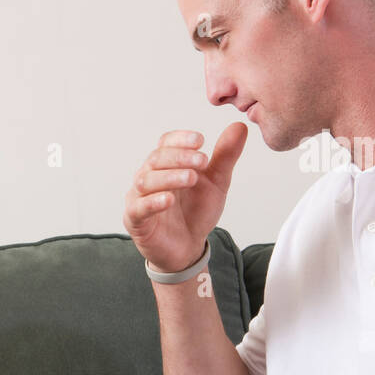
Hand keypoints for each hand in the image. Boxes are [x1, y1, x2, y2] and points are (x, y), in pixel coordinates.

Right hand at [123, 124, 246, 271]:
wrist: (187, 247)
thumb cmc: (196, 212)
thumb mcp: (216, 182)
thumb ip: (225, 156)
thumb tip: (240, 127)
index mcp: (165, 164)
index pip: (166, 143)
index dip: (180, 139)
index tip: (200, 140)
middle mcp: (148, 177)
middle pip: (156, 159)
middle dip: (180, 157)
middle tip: (202, 160)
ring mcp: (138, 198)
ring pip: (146, 181)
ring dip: (169, 177)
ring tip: (191, 178)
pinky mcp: (135, 220)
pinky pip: (138, 208)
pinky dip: (152, 202)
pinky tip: (168, 199)